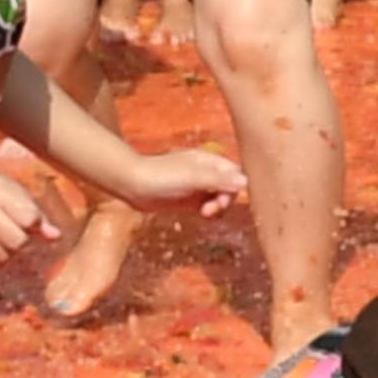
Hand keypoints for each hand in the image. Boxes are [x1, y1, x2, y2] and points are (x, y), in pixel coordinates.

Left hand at [117, 146, 248, 217]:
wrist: (131, 185)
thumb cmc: (161, 177)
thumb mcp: (193, 178)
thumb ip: (218, 181)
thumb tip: (246, 182)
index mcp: (209, 161)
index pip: (235, 173)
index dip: (234, 187)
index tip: (222, 199)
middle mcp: (206, 172)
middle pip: (230, 188)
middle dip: (225, 200)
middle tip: (211, 210)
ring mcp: (197, 186)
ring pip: (220, 198)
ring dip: (217, 208)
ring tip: (204, 214)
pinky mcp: (189, 199)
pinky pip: (208, 206)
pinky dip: (209, 212)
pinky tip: (200, 216)